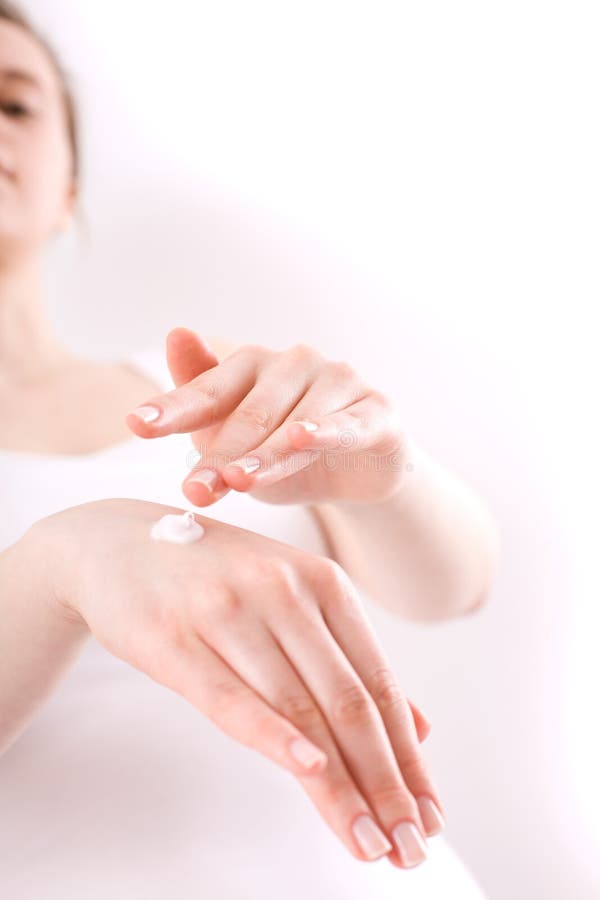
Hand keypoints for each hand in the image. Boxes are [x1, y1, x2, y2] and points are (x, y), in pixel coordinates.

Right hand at [40, 498, 443, 865]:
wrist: (117, 541)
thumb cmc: (213, 578)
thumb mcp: (291, 598)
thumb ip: (349, 658)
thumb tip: (419, 727)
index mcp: (322, 582)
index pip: (378, 682)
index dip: (408, 754)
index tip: (428, 812)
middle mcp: (283, 591)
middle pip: (347, 702)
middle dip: (385, 782)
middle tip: (410, 843)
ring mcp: (227, 611)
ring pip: (298, 709)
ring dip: (339, 786)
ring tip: (368, 839)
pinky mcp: (173, 638)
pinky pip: (230, 697)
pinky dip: (273, 737)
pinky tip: (310, 773)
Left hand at [125, 327, 409, 507]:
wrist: (359, 473)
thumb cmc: (286, 450)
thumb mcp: (236, 436)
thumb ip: (203, 400)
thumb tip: (175, 333)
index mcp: (254, 366)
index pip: (208, 390)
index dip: (172, 409)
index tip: (137, 426)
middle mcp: (296, 363)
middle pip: (249, 413)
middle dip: (219, 454)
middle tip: (194, 489)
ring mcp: (339, 382)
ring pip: (294, 423)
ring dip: (264, 455)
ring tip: (236, 481)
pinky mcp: (376, 409)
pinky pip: (346, 424)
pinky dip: (325, 431)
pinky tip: (303, 438)